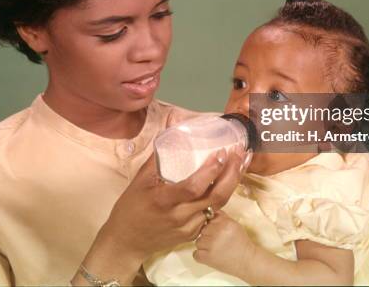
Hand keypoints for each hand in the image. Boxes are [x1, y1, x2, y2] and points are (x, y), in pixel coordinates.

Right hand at [97, 145, 246, 263]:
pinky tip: (229, 180)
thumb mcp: (141, 179)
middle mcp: (179, 215)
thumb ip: (159, 155)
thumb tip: (172, 126)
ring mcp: (188, 227)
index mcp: (164, 200)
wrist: (127, 240)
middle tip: (240, 154)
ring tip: (241, 163)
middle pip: (215, 197)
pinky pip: (212, 213)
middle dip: (232, 174)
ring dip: (232, 183)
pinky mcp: (193, 234)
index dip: (211, 170)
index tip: (222, 153)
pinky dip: (223, 195)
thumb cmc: (132, 206)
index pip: (194, 187)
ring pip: (218, 205)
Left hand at [193, 210, 256, 278]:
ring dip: (204, 246)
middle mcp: (218, 232)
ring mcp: (211, 245)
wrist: (247, 261)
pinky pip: (196, 254)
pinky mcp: (207, 258)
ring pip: (198, 241)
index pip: (208, 218)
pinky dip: (201, 256)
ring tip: (216, 249)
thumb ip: (222, 217)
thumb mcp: (234, 225)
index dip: (212, 225)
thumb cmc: (241, 243)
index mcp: (225, 223)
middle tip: (218, 241)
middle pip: (202, 230)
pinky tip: (211, 256)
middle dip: (208, 235)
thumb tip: (208, 212)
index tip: (216, 231)